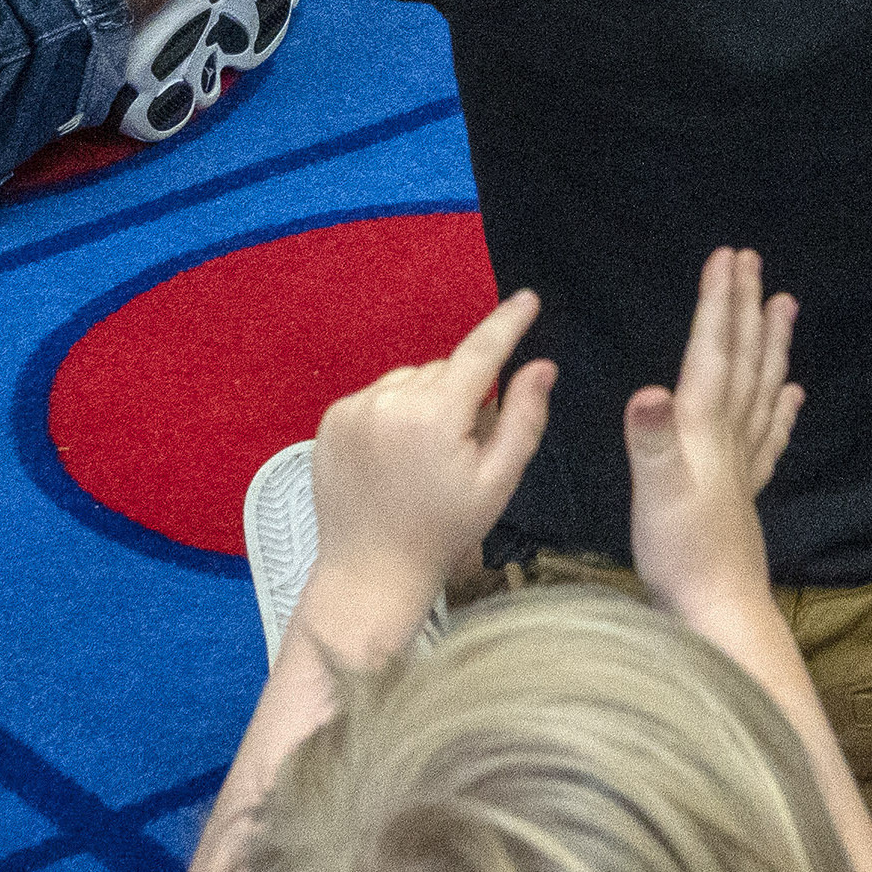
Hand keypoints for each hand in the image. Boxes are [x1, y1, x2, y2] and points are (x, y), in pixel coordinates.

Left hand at [307, 286, 553, 616]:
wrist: (370, 572)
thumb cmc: (441, 533)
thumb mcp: (497, 482)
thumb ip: (523, 418)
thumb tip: (540, 366)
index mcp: (434, 417)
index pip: (480, 352)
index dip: (508, 323)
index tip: (527, 299)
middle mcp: (389, 402)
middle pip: (443, 370)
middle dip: (461, 393)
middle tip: (461, 447)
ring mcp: (354, 410)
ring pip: (410, 380)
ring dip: (426, 401)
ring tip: (424, 457)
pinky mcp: (331, 420)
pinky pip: (378, 395)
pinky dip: (393, 413)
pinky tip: (395, 456)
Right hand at [623, 246, 802, 632]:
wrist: (719, 613)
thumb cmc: (682, 557)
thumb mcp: (655, 497)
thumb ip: (652, 443)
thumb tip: (647, 391)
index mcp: (703, 431)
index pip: (711, 353)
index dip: (718, 304)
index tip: (727, 257)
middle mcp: (728, 439)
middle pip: (742, 360)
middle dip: (746, 308)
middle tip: (754, 261)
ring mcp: (742, 466)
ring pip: (763, 390)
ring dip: (771, 345)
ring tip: (786, 307)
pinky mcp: (743, 494)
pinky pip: (769, 438)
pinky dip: (782, 410)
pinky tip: (794, 396)